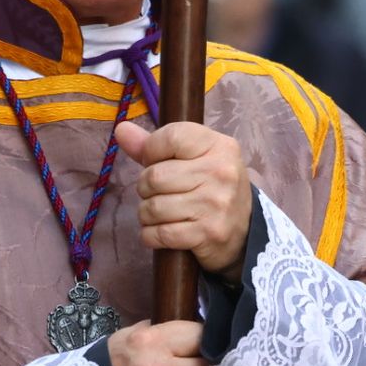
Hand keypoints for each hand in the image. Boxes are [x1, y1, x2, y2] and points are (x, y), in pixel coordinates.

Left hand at [115, 121, 253, 282]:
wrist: (244, 230)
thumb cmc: (211, 187)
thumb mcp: (193, 158)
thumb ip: (155, 145)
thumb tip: (121, 130)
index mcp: (219, 145)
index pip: (170, 137)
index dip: (152, 151)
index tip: (156, 161)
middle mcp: (221, 172)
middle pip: (154, 177)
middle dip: (145, 188)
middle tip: (158, 193)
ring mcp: (216, 204)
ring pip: (153, 207)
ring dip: (147, 214)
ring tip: (160, 213)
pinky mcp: (209, 233)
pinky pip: (160, 233)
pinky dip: (151, 235)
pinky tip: (161, 232)